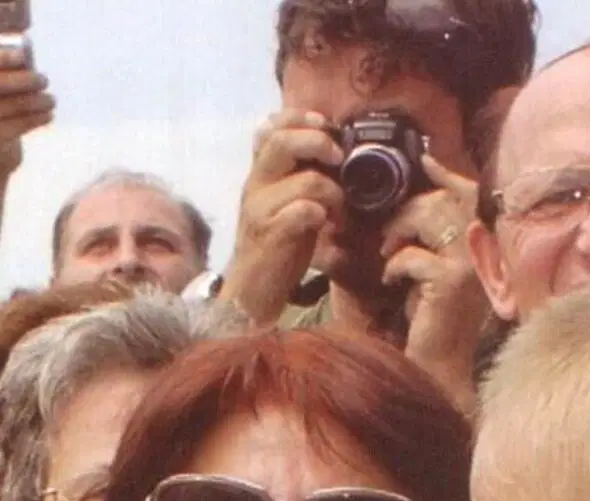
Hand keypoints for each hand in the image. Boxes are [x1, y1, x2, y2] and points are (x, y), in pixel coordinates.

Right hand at [0, 47, 53, 178]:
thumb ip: (1, 68)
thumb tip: (26, 49)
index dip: (1, 57)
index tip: (24, 56)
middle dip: (25, 79)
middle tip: (45, 80)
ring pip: (11, 104)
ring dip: (37, 101)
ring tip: (51, 100)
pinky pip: (18, 124)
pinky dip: (37, 118)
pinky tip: (48, 115)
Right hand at [219, 110, 343, 326]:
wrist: (250, 293)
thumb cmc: (275, 247)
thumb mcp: (283, 203)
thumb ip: (298, 176)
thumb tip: (332, 151)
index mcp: (259, 174)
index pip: (270, 127)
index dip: (300, 118)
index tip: (325, 125)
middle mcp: (255, 185)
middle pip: (282, 141)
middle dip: (319, 142)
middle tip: (339, 159)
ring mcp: (260, 210)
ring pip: (305, 180)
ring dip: (333, 191)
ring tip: (338, 209)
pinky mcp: (271, 235)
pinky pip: (304, 211)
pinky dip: (322, 214)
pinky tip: (326, 225)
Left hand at [380, 156, 489, 409]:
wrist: (436, 368)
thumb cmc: (429, 322)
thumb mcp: (430, 272)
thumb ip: (429, 238)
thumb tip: (415, 196)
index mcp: (480, 245)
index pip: (469, 193)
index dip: (446, 174)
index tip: (424, 160)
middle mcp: (482, 251)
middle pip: (443, 199)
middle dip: (408, 210)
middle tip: (388, 237)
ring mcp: (469, 265)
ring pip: (430, 217)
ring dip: (399, 232)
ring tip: (387, 255)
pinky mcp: (450, 282)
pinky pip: (413, 254)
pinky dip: (395, 266)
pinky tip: (391, 283)